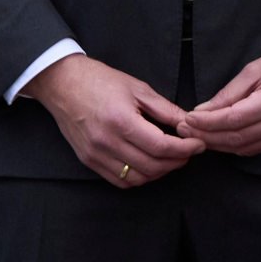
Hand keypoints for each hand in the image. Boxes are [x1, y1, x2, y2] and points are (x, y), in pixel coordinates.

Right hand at [28, 52, 204, 187]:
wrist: (62, 84)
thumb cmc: (100, 81)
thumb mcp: (138, 88)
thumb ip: (166, 109)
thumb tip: (189, 123)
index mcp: (121, 120)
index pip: (161, 147)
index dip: (185, 149)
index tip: (198, 144)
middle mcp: (106, 142)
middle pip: (152, 166)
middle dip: (177, 161)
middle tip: (188, 151)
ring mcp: (95, 154)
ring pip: (137, 178)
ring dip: (159, 172)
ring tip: (170, 158)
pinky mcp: (88, 160)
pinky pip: (120, 181)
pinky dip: (139, 177)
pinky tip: (148, 164)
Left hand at [184, 33, 260, 155]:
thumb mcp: (256, 69)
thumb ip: (229, 93)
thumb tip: (202, 111)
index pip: (232, 120)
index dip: (206, 123)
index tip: (187, 120)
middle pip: (236, 138)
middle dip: (207, 137)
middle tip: (185, 131)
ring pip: (245, 148)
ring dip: (219, 144)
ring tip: (198, 136)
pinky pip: (257, 147)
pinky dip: (236, 146)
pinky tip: (221, 138)